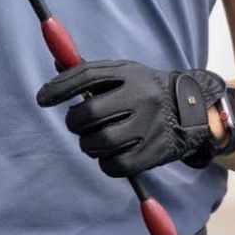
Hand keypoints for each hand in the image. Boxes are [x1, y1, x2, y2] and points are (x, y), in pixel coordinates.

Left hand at [34, 59, 227, 177]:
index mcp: (131, 73)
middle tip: (77, 124)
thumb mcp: (125, 74)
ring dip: (88, 144)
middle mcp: (141, 98)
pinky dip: (104, 162)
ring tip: (94, 139)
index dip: (59, 88)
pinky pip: (114, 165)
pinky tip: (109, 154)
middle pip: (89, 113)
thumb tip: (55, 68)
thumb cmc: (145, 91)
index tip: (42, 100)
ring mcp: (149, 126)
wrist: (192, 109)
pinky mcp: (154, 153)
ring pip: (99, 142)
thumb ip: (93, 73)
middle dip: (74, 122)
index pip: (86, 76)